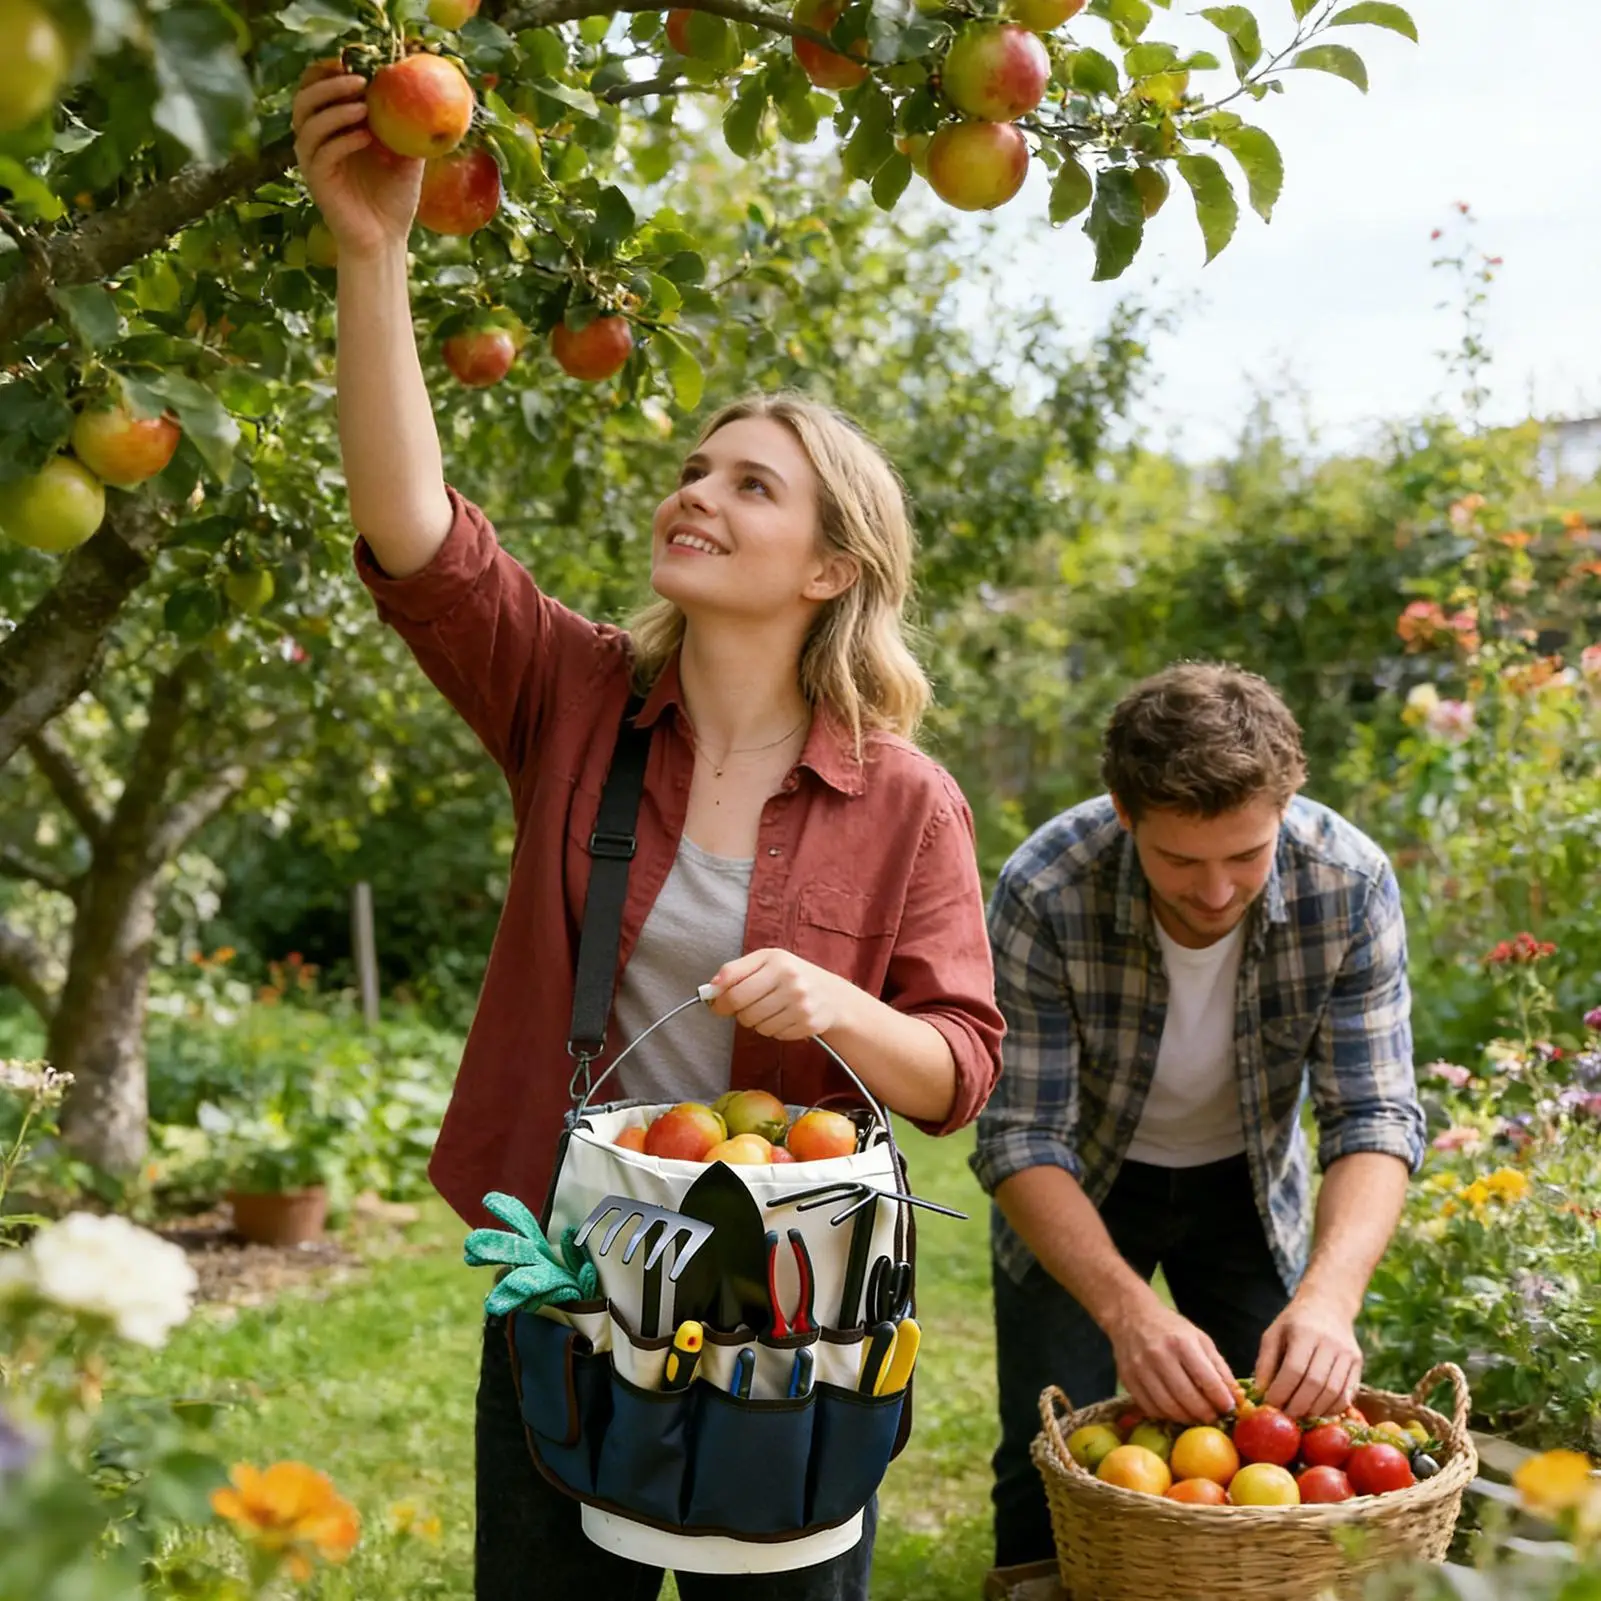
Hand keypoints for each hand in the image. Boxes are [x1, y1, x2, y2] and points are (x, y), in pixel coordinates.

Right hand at [291, 62, 422, 259]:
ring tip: (363, 105)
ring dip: (334, 109)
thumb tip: (426, 94)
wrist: (386, 240)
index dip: (328, 72)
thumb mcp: (406, 156)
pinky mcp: (317, 181)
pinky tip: (365, 137)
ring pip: (307, 123)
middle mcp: (317, 140)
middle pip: (305, 99)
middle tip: (358, 78)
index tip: (354, 62)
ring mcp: (314, 161)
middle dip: (328, 84)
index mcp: (332, 128)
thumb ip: (408, 126)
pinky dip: (342, 140)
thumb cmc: (394, 199)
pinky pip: (322, 153)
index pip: (317, 88)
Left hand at [705, 949, 858, 1040]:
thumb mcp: (766, 961)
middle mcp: (791, 982)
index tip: (716, 1003)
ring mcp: (801, 1005)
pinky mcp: (807, 1024)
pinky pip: (773, 1035)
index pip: (733, 988)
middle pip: (743, 1011)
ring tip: (770, 1009)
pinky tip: (784, 1017)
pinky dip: (773, 1029)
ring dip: (756, 1022)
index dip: (719, 1000)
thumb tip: (710, 988)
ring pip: (757, 1026)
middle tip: (745, 1007)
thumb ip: (735, 970)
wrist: (832, 995)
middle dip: (738, 1012)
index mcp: (777, 961)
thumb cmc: (792, 974)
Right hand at [1107, 1299, 1237, 1423]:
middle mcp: (1159, 1355)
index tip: (1229, 1409)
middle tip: (1214, 1419)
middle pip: (1187, 1398)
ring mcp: (1140, 1369)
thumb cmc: (1171, 1329)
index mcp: (1181, 1343)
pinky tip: (1174, 1411)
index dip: (1221, 1400)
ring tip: (1196, 1417)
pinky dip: (1165, 1416)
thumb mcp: (1200, 1339)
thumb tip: (1235, 1398)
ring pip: (1168, 1408)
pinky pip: (1149, 1408)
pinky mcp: (1127, 1379)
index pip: (1207, 1380)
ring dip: (1186, 1419)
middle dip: (1205, 1414)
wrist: (1131, 1316)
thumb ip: (1219, 1368)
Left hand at [1255, 1293, 1362, 1418]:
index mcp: (1304, 1332)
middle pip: (1315, 1384)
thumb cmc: (1295, 1323)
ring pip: (1333, 1393)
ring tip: (1300, 1416)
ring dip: (1315, 1411)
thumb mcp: (1273, 1333)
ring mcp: (1347, 1354)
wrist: (1328, 1305)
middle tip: (1285, 1417)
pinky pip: (1347, 1395)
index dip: (1281, 1391)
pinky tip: (1317, 1411)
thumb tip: (1261, 1393)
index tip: (1270, 1405)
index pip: (1294, 1369)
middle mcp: (1330, 1343)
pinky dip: (1331, 1409)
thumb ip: (1266, 1362)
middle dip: (1298, 1406)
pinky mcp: (1358, 1364)